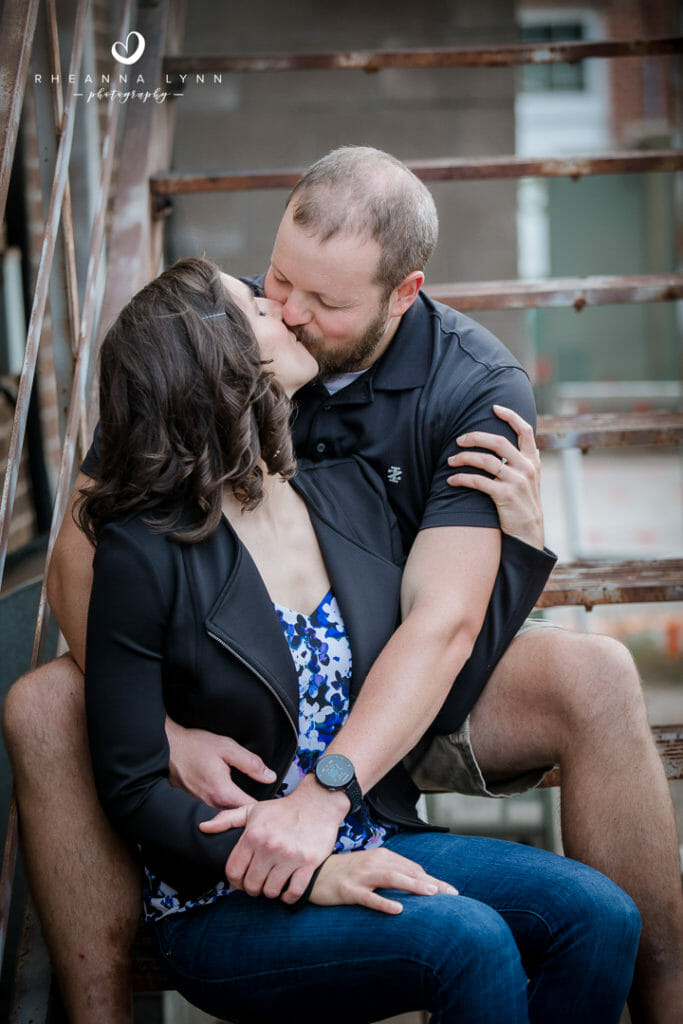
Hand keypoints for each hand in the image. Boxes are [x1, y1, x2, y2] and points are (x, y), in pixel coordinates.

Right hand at [165, 718, 275, 808]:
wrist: (168, 746)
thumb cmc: (195, 745)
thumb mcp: (227, 747)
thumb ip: (251, 763)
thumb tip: (269, 776)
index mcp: (222, 791)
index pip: (250, 809)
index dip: (264, 807)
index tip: (273, 803)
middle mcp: (211, 803)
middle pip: (239, 815)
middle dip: (253, 812)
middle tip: (266, 804)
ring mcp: (202, 804)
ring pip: (227, 813)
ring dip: (239, 809)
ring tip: (251, 801)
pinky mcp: (196, 802)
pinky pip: (216, 808)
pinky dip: (227, 806)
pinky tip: (232, 797)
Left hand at [199, 774, 347, 901]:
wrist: (318, 803)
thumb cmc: (284, 809)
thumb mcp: (253, 810)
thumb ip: (227, 819)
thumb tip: (203, 827)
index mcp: (253, 835)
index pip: (233, 871)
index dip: (234, 881)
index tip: (241, 880)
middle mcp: (270, 846)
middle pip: (252, 885)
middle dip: (252, 888)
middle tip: (258, 882)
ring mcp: (290, 856)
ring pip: (271, 891)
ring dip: (271, 891)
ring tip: (273, 883)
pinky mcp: (309, 863)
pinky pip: (294, 892)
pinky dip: (289, 896)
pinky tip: (287, 888)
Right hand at [311, 847, 458, 914]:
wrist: (313, 874)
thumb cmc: (346, 873)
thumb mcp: (371, 868)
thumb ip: (392, 871)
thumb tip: (419, 881)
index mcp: (382, 856)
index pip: (413, 868)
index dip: (433, 879)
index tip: (452, 892)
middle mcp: (374, 862)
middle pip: (407, 871)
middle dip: (431, 882)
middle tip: (452, 894)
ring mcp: (361, 876)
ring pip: (391, 878)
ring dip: (413, 885)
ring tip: (432, 893)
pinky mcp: (348, 890)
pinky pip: (369, 897)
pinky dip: (384, 902)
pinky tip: (398, 909)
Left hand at [446, 404, 544, 549]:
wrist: (528, 534)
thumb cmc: (524, 504)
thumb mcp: (532, 480)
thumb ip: (527, 462)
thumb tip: (525, 444)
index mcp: (533, 461)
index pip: (526, 430)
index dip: (510, 416)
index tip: (494, 407)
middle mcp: (527, 468)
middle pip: (498, 442)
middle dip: (475, 437)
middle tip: (459, 439)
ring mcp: (517, 482)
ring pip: (485, 460)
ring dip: (463, 458)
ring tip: (450, 461)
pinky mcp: (505, 496)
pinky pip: (478, 481)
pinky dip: (461, 478)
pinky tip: (451, 480)